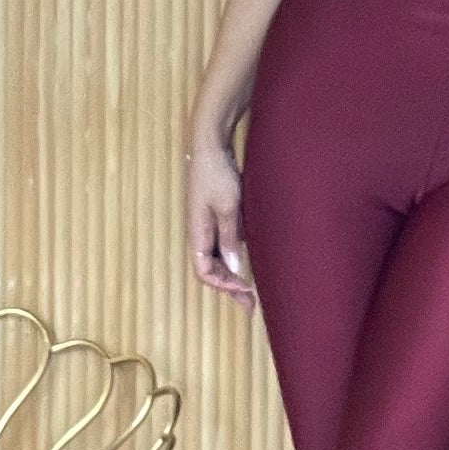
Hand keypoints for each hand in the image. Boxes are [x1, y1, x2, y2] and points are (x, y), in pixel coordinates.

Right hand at [186, 134, 253, 303]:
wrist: (209, 144)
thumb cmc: (217, 174)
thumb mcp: (228, 207)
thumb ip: (230, 237)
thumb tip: (234, 268)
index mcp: (197, 233)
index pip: (204, 272)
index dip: (223, 286)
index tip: (246, 292)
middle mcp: (198, 232)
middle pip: (210, 269)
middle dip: (229, 287)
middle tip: (251, 304)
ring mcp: (205, 223)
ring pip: (215, 258)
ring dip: (231, 274)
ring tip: (250, 289)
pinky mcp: (213, 214)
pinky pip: (221, 243)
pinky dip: (232, 255)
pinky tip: (247, 259)